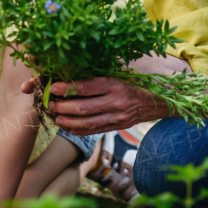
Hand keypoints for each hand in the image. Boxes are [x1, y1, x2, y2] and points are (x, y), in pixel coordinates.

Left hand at [37, 76, 170, 134]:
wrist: (155, 102)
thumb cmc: (133, 84)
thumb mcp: (118, 75)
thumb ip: (98, 77)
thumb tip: (71, 76)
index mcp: (115, 85)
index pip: (86, 87)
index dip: (67, 88)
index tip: (53, 87)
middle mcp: (116, 102)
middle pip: (83, 108)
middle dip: (63, 107)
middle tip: (51, 105)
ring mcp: (117, 117)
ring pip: (87, 123)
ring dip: (68, 121)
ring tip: (57, 117)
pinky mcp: (117, 127)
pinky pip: (94, 131)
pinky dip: (79, 130)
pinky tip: (68, 127)